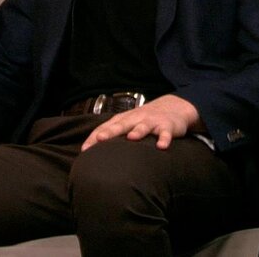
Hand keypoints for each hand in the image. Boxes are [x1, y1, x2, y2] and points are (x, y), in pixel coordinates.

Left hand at [81, 95, 200, 150]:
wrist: (174, 107)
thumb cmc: (145, 119)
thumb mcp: (129, 123)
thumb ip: (114, 134)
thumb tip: (93, 151)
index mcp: (124, 119)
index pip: (106, 127)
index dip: (95, 137)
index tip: (84, 149)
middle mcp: (136, 118)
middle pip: (122, 125)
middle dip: (111, 131)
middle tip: (100, 139)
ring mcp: (152, 121)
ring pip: (143, 126)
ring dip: (138, 131)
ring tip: (132, 138)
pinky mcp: (167, 126)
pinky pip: (166, 133)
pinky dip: (164, 139)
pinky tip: (162, 147)